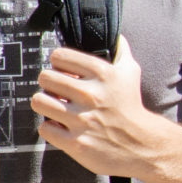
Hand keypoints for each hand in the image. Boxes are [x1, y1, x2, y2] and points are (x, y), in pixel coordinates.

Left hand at [31, 35, 162, 179]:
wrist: (142, 145)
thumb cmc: (131, 107)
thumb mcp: (131, 73)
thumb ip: (121, 51)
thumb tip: (116, 36)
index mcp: (102, 73)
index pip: (59, 56)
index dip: (59, 63)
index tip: (63, 71)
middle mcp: (91, 94)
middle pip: (45, 77)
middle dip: (50, 84)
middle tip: (57, 91)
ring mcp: (82, 119)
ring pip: (40, 101)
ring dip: (45, 104)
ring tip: (55, 107)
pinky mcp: (75, 142)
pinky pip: (45, 128)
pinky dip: (50, 128)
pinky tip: (61, 126)